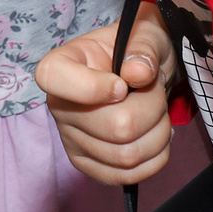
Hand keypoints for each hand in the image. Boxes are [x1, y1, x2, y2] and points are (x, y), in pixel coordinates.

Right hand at [36, 18, 175, 184]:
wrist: (141, 76)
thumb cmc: (137, 52)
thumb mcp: (145, 36)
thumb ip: (143, 48)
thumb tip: (138, 73)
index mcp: (62, 64)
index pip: (53, 78)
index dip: (92, 86)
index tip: (122, 85)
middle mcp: (59, 104)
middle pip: (115, 126)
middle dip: (152, 109)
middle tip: (155, 92)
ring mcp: (71, 139)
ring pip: (127, 154)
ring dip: (159, 134)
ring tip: (158, 113)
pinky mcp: (88, 164)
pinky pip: (126, 175)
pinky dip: (155, 158)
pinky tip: (155, 136)